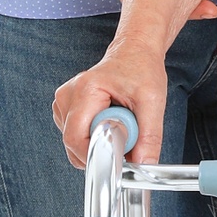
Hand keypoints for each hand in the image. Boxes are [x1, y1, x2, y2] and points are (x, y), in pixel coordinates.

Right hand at [53, 38, 168, 168]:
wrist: (134, 52)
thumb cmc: (141, 68)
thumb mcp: (153, 101)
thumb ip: (149, 135)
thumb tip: (143, 164)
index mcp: (85, 90)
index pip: (76, 138)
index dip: (96, 155)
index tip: (118, 159)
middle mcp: (67, 96)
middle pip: (73, 144)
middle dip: (101, 149)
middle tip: (125, 135)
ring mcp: (63, 103)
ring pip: (75, 144)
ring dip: (99, 143)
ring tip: (118, 122)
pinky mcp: (67, 109)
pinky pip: (77, 137)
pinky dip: (94, 137)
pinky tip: (108, 121)